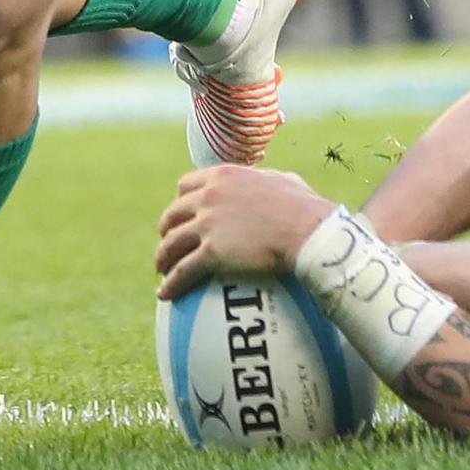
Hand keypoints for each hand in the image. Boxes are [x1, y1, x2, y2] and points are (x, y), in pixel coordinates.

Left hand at [155, 164, 336, 299]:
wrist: (307, 230)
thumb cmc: (303, 207)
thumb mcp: (282, 180)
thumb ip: (266, 179)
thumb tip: (271, 181)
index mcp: (223, 176)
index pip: (186, 184)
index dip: (181, 201)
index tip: (184, 214)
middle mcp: (209, 196)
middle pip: (173, 214)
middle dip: (167, 229)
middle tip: (171, 243)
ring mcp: (207, 224)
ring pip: (171, 243)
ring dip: (163, 257)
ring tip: (162, 270)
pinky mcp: (211, 252)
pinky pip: (182, 271)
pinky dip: (171, 284)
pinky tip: (165, 294)